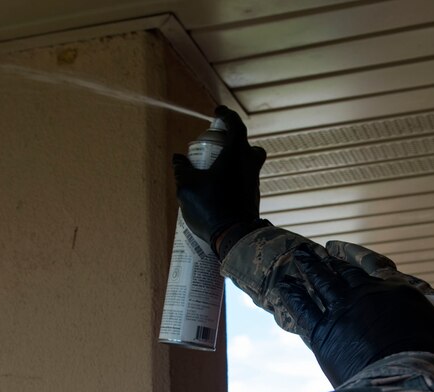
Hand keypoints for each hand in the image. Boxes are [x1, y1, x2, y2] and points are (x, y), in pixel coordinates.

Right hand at [172, 106, 266, 253]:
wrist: (234, 236)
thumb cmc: (210, 207)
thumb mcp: (187, 187)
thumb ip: (182, 169)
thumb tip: (178, 159)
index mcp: (236, 153)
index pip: (235, 125)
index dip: (226, 116)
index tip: (217, 113)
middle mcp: (250, 164)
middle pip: (247, 145)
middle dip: (233, 141)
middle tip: (217, 144)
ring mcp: (254, 180)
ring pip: (248, 163)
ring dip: (234, 160)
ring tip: (214, 167)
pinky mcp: (254, 195)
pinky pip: (246, 178)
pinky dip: (235, 176)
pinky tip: (220, 185)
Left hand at [277, 249, 433, 387]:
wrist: (413, 389)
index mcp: (400, 293)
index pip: (374, 266)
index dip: (355, 256)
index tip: (340, 249)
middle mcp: (367, 295)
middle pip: (342, 271)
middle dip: (326, 261)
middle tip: (311, 253)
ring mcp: (343, 313)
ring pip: (319, 283)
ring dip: (306, 270)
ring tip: (295, 261)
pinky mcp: (324, 337)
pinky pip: (302, 308)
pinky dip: (292, 295)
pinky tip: (284, 288)